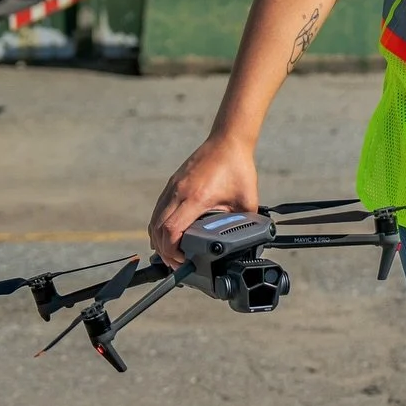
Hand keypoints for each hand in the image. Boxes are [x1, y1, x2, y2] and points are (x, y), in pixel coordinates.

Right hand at [149, 133, 259, 266]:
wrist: (228, 141)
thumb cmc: (237, 167)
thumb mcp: (247, 200)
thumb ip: (246, 222)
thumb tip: (250, 241)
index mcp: (195, 198)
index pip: (172, 230)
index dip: (173, 251)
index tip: (184, 261)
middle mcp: (178, 193)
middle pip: (158, 229)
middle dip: (164, 252)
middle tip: (178, 264)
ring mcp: (172, 188)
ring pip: (154, 220)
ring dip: (159, 241)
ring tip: (171, 255)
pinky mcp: (172, 184)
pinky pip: (158, 210)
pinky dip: (159, 227)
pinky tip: (166, 236)